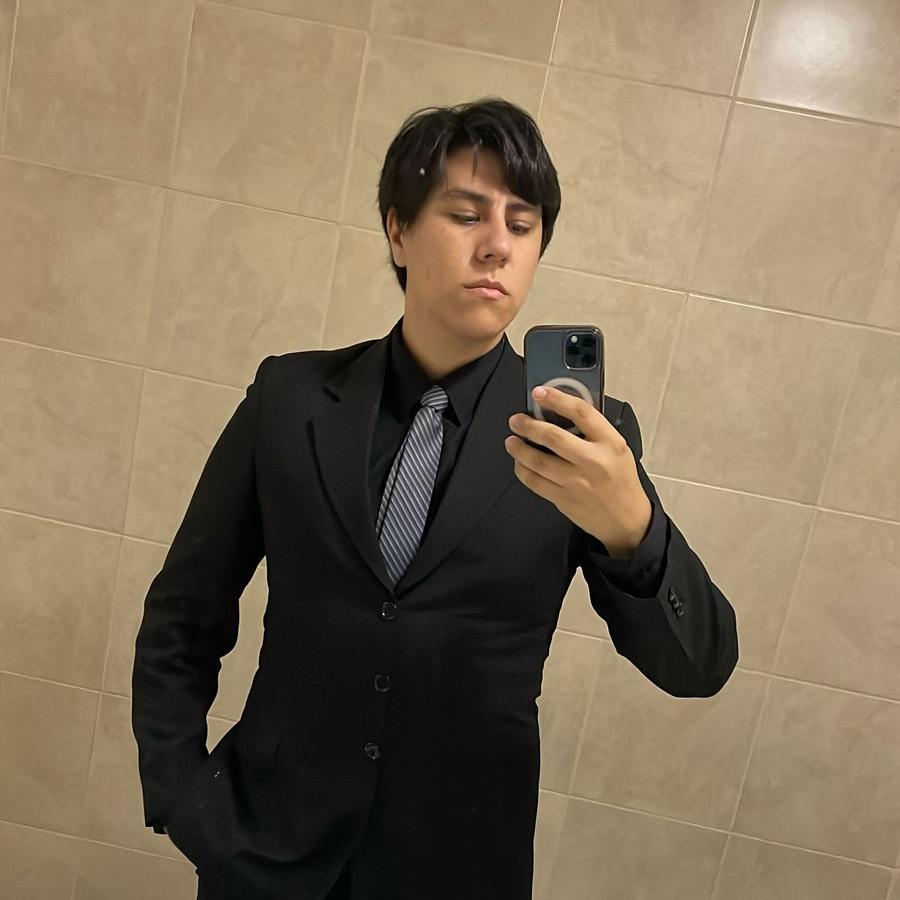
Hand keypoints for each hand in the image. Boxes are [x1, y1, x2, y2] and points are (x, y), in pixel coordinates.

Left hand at [504, 385, 651, 557]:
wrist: (626, 520)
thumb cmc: (621, 481)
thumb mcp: (618, 449)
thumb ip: (594, 431)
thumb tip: (561, 410)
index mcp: (610, 443)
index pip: (581, 413)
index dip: (557, 399)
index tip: (540, 392)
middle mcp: (593, 461)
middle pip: (553, 436)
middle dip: (528, 425)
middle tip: (516, 420)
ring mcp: (576, 482)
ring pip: (537, 460)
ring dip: (518, 448)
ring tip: (512, 440)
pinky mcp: (563, 499)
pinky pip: (534, 481)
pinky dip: (522, 470)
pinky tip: (519, 463)